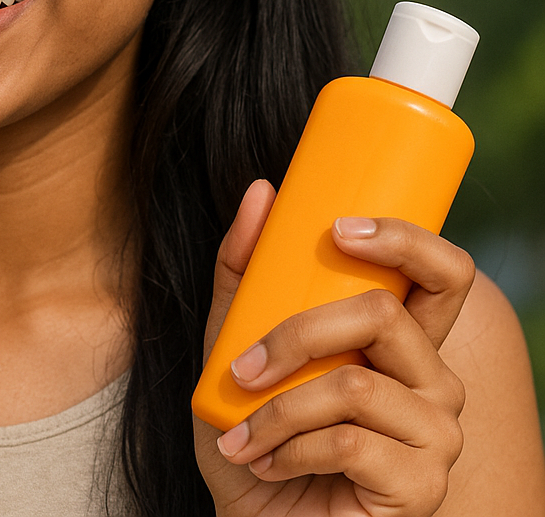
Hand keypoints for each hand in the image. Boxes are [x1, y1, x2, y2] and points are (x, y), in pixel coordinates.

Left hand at [195, 181, 474, 516]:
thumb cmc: (254, 436)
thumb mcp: (231, 344)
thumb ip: (241, 272)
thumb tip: (261, 191)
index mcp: (400, 341)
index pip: (445, 274)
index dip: (407, 240)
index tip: (338, 228)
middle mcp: (433, 381)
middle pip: (385, 313)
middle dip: (298, 333)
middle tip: (243, 366)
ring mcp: (436, 435)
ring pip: (356, 381)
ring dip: (280, 407)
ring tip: (245, 433)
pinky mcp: (422, 485)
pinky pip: (350, 440)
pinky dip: (289, 448)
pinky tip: (269, 465)